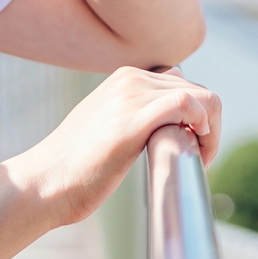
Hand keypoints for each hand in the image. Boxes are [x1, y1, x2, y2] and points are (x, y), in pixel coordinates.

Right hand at [5, 67, 221, 227]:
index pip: (184, 84)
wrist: (45, 181)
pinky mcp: (132, 120)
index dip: (198, 116)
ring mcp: (130, 96)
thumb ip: (133, 113)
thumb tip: (167, 116)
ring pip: (201, 97)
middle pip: (199, 91)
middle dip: (210, 126)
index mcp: (125, 77)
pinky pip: (187, 105)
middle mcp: (130, 78)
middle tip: (200, 159)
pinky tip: (196, 151)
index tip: (192, 146)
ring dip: (212, 132)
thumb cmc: (76, 165)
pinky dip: (205, 127)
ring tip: (199, 160)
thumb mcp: (106, 126)